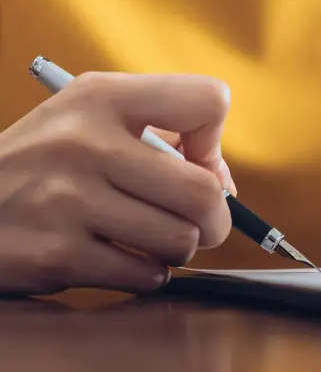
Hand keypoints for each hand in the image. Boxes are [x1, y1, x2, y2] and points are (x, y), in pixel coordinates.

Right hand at [0, 72, 234, 293]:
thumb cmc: (46, 164)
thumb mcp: (90, 120)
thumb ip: (165, 136)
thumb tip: (224, 182)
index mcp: (100, 97)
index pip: (207, 100)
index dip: (213, 140)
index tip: (195, 161)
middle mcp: (83, 142)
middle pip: (204, 191)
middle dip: (216, 218)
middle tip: (201, 224)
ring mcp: (66, 200)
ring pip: (180, 239)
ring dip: (177, 248)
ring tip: (149, 238)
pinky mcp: (56, 255)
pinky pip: (145, 274)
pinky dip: (145, 273)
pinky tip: (118, 258)